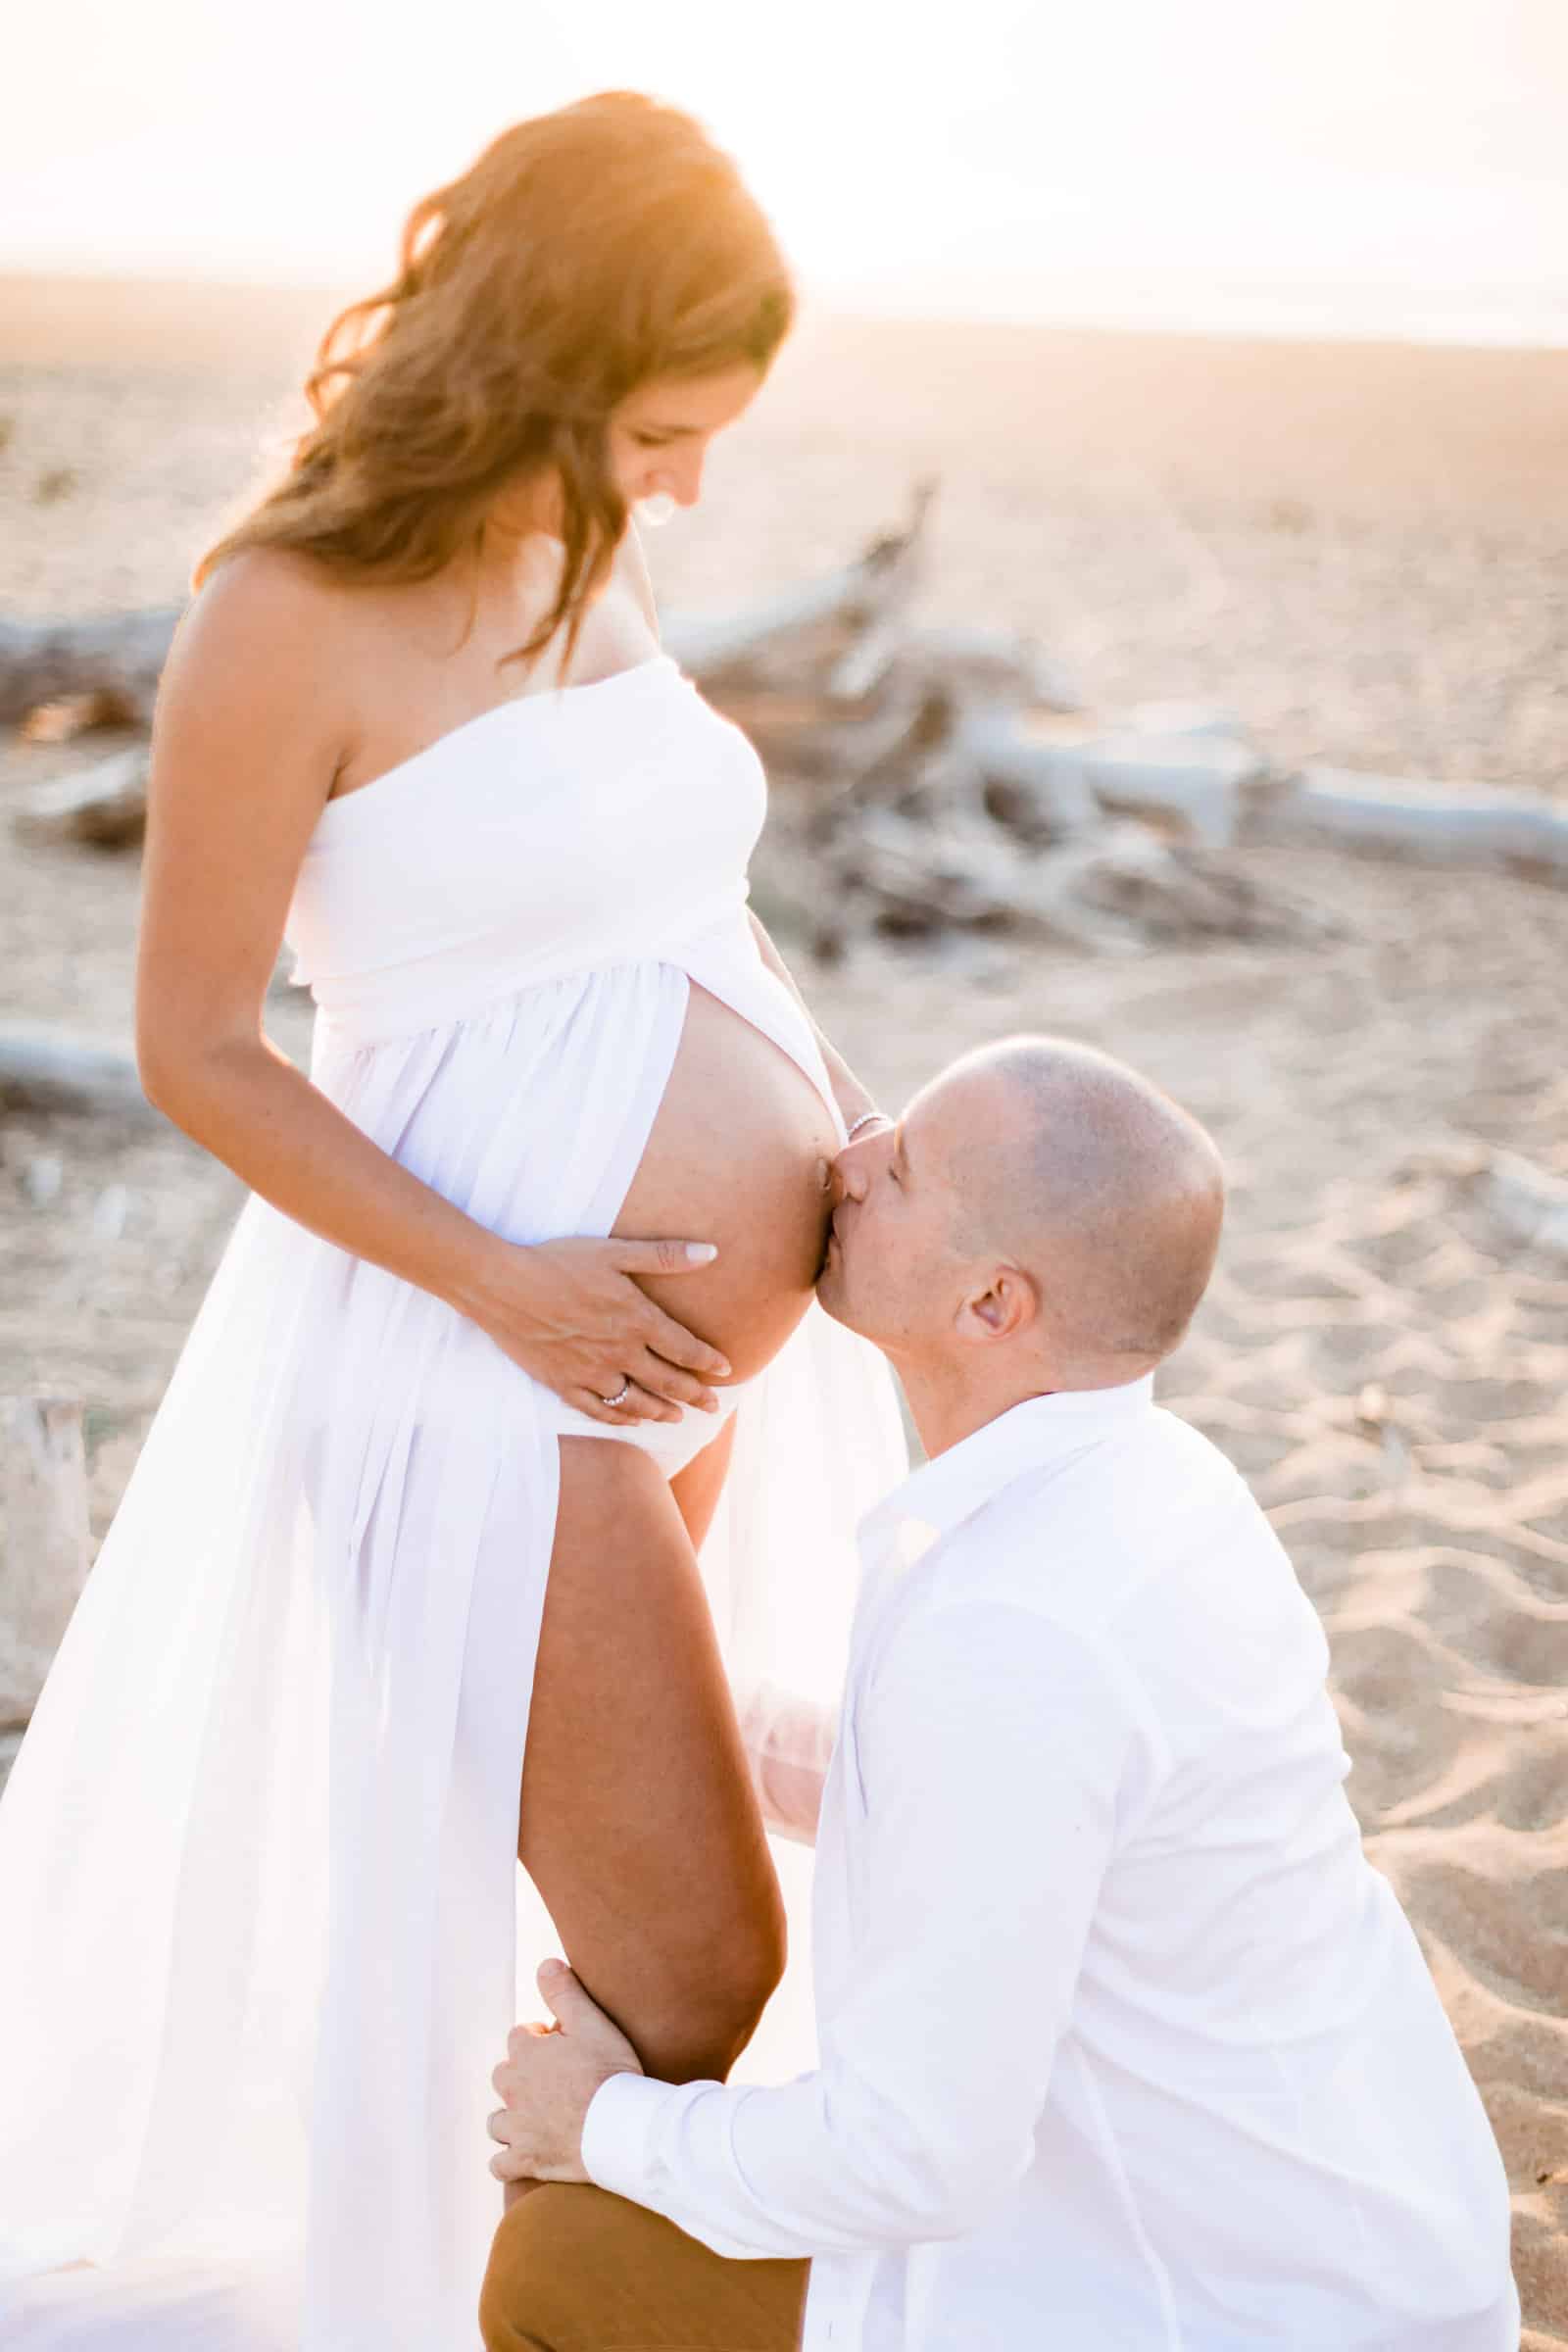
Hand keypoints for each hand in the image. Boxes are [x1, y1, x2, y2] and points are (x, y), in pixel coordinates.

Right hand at [455, 1235, 731, 1424]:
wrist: (502, 1285)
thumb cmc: (557, 1262)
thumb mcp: (613, 1252)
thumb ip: (664, 1256)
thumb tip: (711, 1253)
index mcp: (636, 1319)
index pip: (685, 1348)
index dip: (709, 1362)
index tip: (726, 1371)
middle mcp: (619, 1352)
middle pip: (667, 1382)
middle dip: (695, 1396)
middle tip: (712, 1407)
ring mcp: (590, 1372)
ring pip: (636, 1402)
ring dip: (661, 1412)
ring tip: (676, 1418)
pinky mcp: (563, 1383)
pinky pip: (599, 1410)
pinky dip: (620, 1418)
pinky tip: (630, 1421)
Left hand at [488, 1961, 643, 2186]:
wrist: (620, 2128)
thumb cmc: (609, 2071)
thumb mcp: (590, 2021)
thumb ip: (563, 1991)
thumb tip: (544, 1964)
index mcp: (525, 2054)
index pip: (521, 2036)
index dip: (544, 2039)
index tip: (567, 2046)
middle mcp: (513, 2090)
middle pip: (503, 2076)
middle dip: (522, 2075)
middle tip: (556, 2080)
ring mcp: (518, 2129)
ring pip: (497, 2121)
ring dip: (512, 2117)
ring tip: (539, 2116)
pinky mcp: (527, 2162)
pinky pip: (500, 2165)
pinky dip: (508, 2160)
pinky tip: (524, 2154)